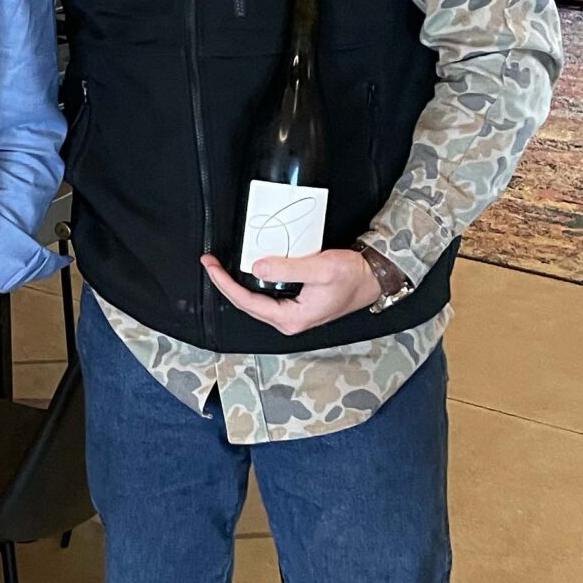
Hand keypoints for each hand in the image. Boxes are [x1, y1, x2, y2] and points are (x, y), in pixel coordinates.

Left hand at [200, 245, 384, 337]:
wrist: (372, 278)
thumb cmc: (352, 276)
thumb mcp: (321, 269)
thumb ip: (288, 269)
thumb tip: (256, 268)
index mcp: (292, 318)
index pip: (246, 302)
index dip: (225, 284)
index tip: (211, 266)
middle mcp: (289, 320)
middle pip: (246, 304)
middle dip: (225, 283)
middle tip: (209, 262)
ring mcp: (292, 314)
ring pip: (254, 301)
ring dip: (236, 284)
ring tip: (220, 266)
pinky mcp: (295, 304)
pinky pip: (266, 296)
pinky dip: (251, 283)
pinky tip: (245, 270)